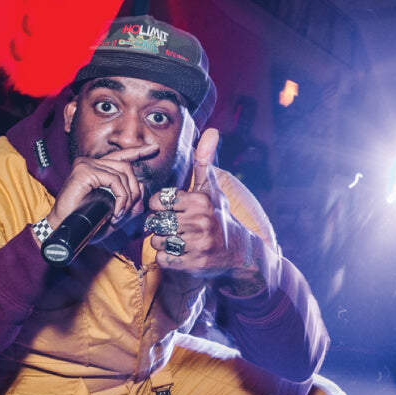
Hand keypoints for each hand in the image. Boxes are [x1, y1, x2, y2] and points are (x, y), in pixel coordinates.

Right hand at [49, 142, 160, 236]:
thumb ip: (129, 202)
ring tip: (120, 214)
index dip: (138, 151)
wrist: (63, 229)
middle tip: (129, 210)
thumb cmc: (85, 222)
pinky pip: (114, 180)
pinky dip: (120, 197)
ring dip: (127, 197)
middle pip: (126, 166)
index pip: (121, 155)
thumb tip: (142, 188)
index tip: (154, 148)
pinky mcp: (84, 171)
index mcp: (96, 168)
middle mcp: (90, 162)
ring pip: (122, 174)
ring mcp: (86, 165)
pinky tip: (116, 212)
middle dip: (134, 189)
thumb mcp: (113, 213)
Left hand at [149, 129, 269, 283]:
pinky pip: (163, 260)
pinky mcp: (195, 263)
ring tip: (177, 239)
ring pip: (157, 241)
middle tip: (173, 227)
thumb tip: (212, 130)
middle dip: (159, 226)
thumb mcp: (211, 189)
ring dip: (162, 242)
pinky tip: (181, 253)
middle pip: (156, 222)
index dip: (159, 206)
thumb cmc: (218, 216)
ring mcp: (198, 244)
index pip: (158, 201)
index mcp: (200, 201)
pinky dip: (167, 258)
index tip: (170, 210)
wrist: (239, 252)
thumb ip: (205, 161)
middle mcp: (200, 221)